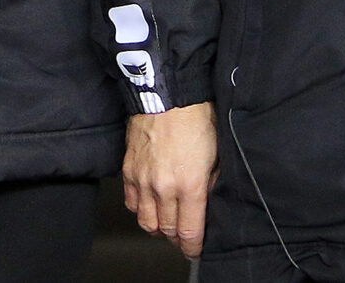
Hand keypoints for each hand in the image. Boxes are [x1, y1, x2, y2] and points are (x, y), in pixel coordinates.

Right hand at [123, 103, 216, 258]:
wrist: (165, 96)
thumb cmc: (194, 119)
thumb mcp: (216, 156)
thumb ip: (210, 185)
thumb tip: (206, 203)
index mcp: (190, 185)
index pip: (189, 232)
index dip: (193, 247)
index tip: (196, 249)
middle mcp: (163, 187)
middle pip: (166, 230)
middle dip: (177, 239)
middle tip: (183, 237)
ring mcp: (143, 179)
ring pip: (145, 221)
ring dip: (157, 227)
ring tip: (165, 224)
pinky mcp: (128, 169)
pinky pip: (131, 202)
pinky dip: (140, 209)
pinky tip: (150, 205)